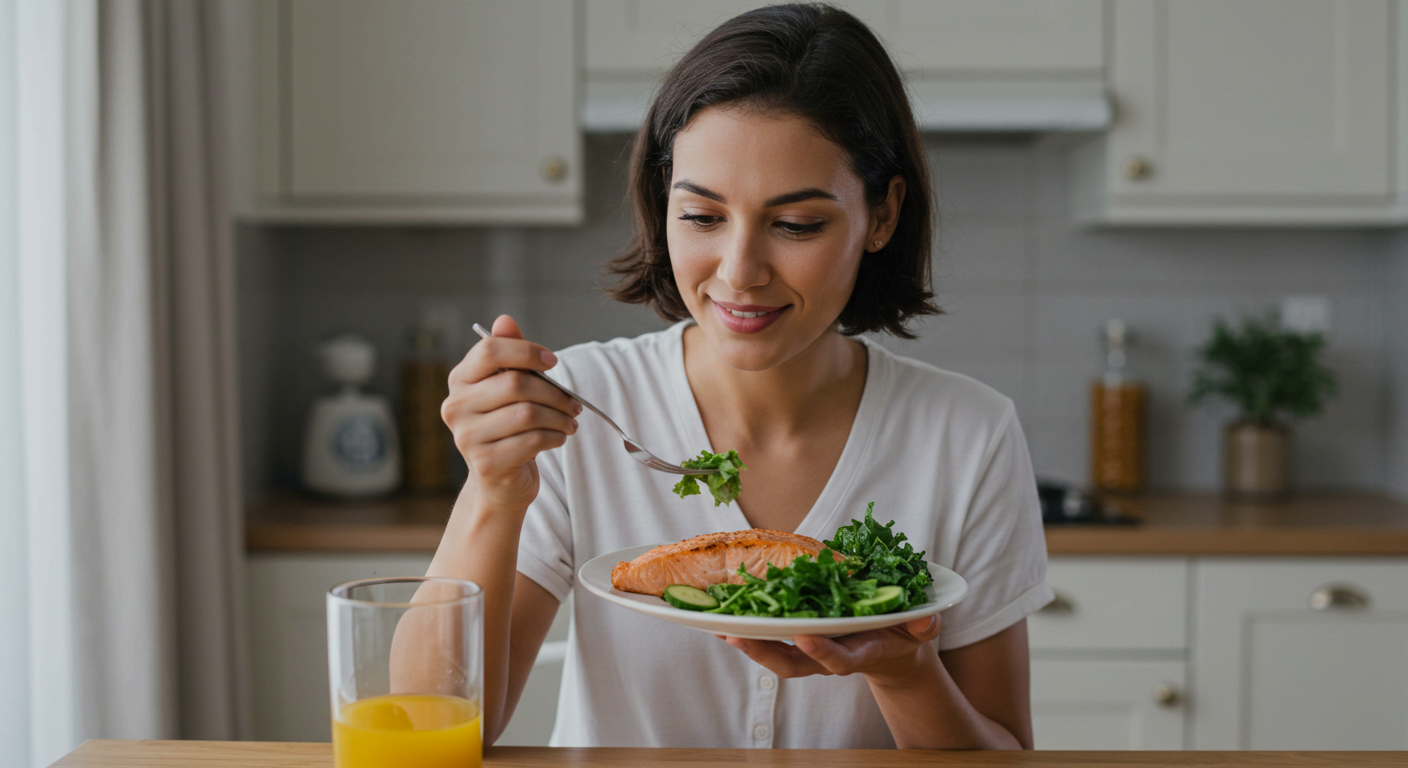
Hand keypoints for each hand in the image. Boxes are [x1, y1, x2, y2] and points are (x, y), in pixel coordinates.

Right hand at [441, 315, 581, 509]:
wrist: (499, 482)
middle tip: (574, 403)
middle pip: (516, 384)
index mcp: (460, 380)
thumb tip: (505, 320)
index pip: (490, 350)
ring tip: (570, 421)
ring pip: (528, 414)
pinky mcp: (486, 463)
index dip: (527, 351)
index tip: (553, 361)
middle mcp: (456, 407)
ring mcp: (467, 437)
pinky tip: (559, 438)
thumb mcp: (507, 389)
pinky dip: (555, 437)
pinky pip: (533, 440)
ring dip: (559, 417)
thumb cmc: (507, 427)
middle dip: (554, 392)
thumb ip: (508, 354)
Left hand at [720, 614, 941, 681]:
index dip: (822, 650)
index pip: (839, 658)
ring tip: (718, 627)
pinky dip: (746, 629)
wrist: (892, 647)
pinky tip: (720, 619)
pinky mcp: (799, 638)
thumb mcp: (920, 628)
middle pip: (793, 664)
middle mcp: (829, 655)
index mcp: (859, 652)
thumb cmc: (903, 632)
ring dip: (748, 643)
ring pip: (775, 654)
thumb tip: (924, 620)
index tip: (805, 635)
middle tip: (738, 637)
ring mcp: (812, 650)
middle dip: (765, 652)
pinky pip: (770, 638)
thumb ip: (923, 625)